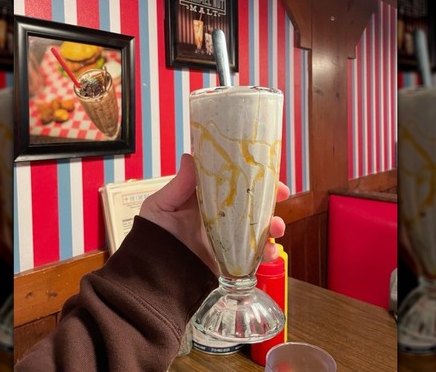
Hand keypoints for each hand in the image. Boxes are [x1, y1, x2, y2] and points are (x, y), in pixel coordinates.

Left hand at [139, 154, 289, 273]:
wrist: (153, 278)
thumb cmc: (153, 238)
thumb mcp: (161, 207)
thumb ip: (179, 186)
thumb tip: (191, 156)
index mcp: (204, 202)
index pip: (232, 184)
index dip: (251, 176)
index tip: (268, 172)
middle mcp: (219, 219)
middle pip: (251, 206)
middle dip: (270, 200)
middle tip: (283, 195)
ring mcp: (227, 242)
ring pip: (257, 229)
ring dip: (272, 226)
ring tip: (277, 228)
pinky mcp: (231, 263)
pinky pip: (255, 258)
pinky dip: (267, 255)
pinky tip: (270, 253)